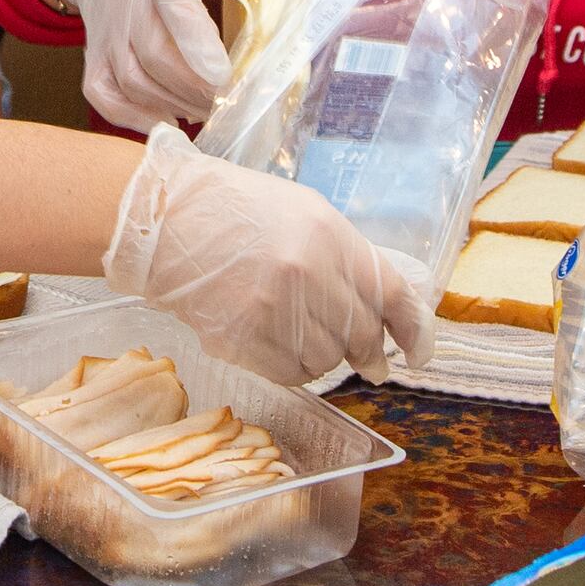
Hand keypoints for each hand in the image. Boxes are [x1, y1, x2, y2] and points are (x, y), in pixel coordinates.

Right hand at [43, 0, 282, 132]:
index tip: (222, 72)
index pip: (174, 3)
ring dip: (172, 103)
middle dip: (196, 88)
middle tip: (234, 100)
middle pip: (155, 55)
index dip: (196, 42)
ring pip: (132, 79)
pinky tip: (166, 120)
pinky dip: (129, 115)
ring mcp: (109, 26)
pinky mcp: (96, 45)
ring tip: (211, 111)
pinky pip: (102, 91)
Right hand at [101, 124, 429, 384]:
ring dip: (324, 358)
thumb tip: (384, 310)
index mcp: (329, 235)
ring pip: (327, 360)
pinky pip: (290, 373)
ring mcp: (274, 308)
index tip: (420, 353)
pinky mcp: (243, 339)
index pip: (391, 293)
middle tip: (371, 363)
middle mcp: (308, 272)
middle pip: (362, 334)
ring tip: (299, 335)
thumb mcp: (303, 214)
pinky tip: (277, 346)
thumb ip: (345, 257)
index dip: (413, 329)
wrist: (164, 223)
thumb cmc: (235, 212)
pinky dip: (293, 368)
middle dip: (370, 354)